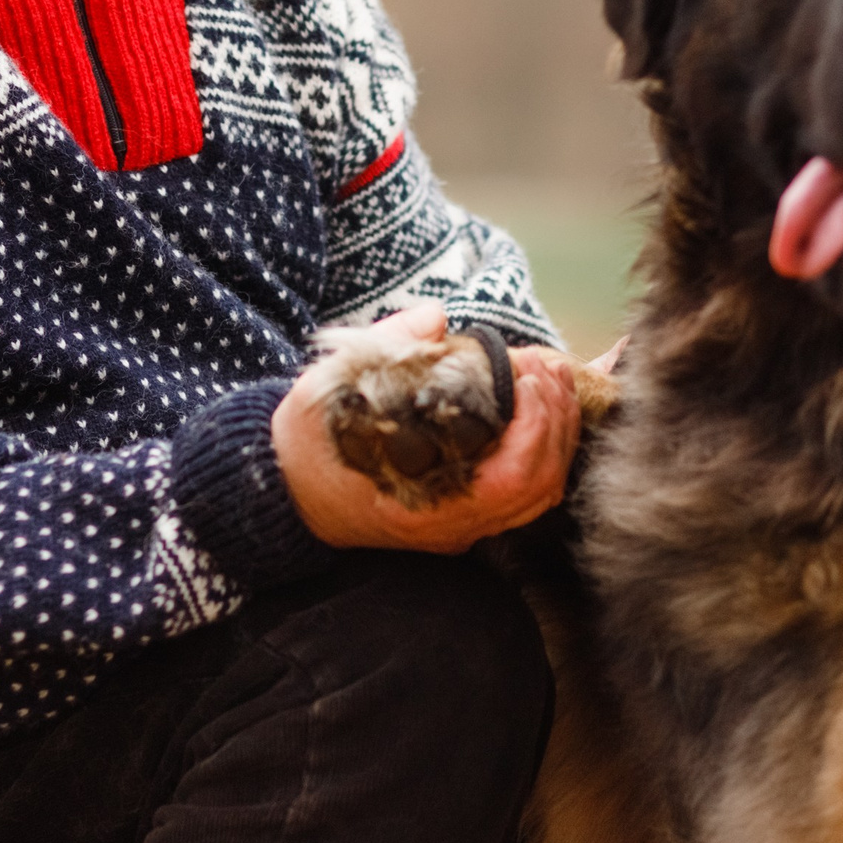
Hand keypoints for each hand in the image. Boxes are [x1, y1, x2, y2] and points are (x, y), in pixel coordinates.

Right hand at [271, 302, 583, 553]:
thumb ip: (385, 350)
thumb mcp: (330, 388)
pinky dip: (545, 448)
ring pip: (540, 493)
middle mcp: (450, 526)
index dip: (536, 427)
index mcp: (421, 506)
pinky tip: (542, 407)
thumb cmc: (309, 443)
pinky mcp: (467, 513)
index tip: (531, 373)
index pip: (510, 482)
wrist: (286, 489)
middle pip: (538, 488)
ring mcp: (462, 525)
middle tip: (548, 364)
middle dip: (556, 420)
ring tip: (551, 378)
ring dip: (557, 434)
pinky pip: (527, 491)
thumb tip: (434, 316)